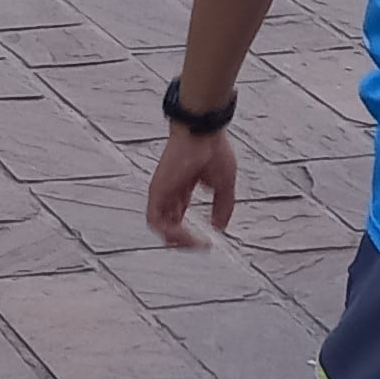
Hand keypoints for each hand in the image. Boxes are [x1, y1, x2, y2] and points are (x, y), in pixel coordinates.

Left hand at [145, 127, 238, 249]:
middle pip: (167, 225)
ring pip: (159, 227)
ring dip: (176, 240)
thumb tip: (220, 227)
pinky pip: (156, 220)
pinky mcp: (156, 191)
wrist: (202, 131)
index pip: (179, 218)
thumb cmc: (212, 148)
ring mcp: (161, 192)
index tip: (206, 242)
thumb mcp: (224, 184)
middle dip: (182, 241)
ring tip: (193, 244)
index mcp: (183, 189)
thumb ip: (222, 207)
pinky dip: (169, 232)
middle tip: (197, 247)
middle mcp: (169, 192)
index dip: (190, 234)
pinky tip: (187, 236)